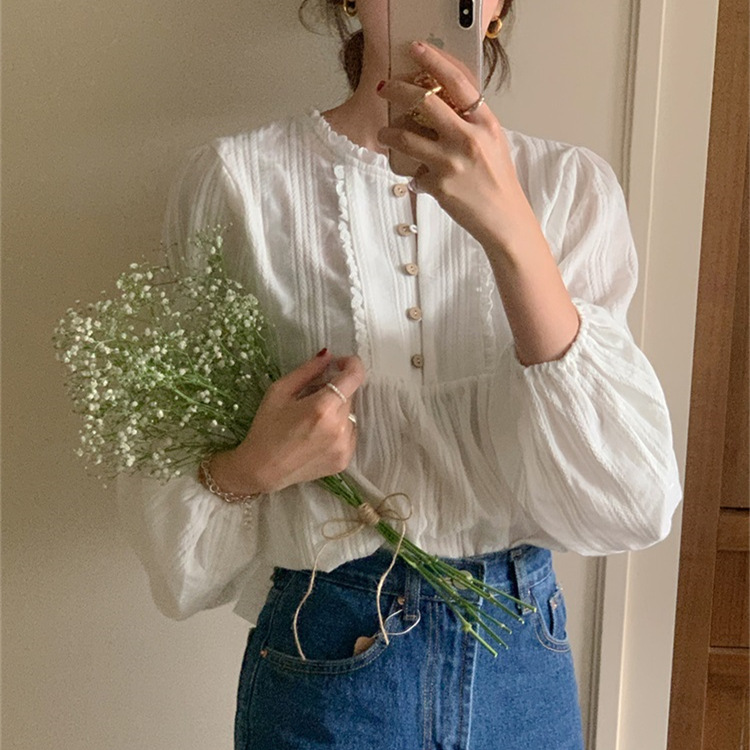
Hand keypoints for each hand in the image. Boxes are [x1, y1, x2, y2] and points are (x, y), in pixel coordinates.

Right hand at [210, 350, 364, 493]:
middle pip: (350, 396)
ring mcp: (344, 446)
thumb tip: (328, 356)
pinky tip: (316, 436)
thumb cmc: (266, 428)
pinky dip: (338, 430)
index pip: (355, 377)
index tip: (340, 364)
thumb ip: (307, 371)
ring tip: (312, 421)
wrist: (261, 470)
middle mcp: (339, 427)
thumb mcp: (280, 391)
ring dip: (337, 411)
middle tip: (312, 397)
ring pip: (351, 415)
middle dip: (335, 390)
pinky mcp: (345, 460)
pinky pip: (349, 434)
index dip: (351, 364)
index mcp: (322, 407)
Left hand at [376, 40, 533, 249]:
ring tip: (384, 133)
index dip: (434, 61)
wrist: (504, 220)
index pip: (457, 83)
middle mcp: (468, 139)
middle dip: (397, 90)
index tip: (415, 50)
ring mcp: (451, 163)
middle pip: (423, 102)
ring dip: (389, 133)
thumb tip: (440, 104)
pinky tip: (423, 181)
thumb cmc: (497, 181)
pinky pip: (415, 174)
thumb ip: (470, 123)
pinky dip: (415, 177)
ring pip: (406, 137)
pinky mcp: (439, 186)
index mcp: (485, 123)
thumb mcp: (492, 143)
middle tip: (383, 88)